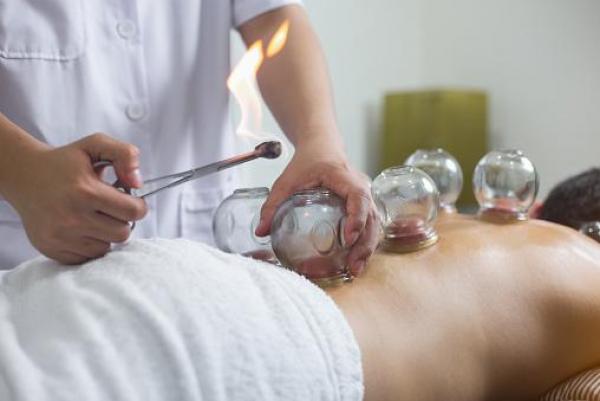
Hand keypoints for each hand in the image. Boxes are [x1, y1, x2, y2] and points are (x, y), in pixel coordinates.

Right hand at [5, 133, 146, 264]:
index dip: (138, 206)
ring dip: (106, 233)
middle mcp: (72, 217)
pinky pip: (88, 257)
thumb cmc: (65, 162)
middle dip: (122, 220)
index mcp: (86, 191)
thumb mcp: (95, 145)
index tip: (130, 201)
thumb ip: (125, 154)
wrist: (25, 176)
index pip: (132, 212)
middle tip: (111, 209)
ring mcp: (61, 236)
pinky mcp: (52, 249)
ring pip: (106, 247)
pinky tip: (82, 228)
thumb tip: (138, 183)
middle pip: (122, 233)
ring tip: (95, 216)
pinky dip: (91, 244)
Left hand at [255, 143, 378, 275]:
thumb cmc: (306, 162)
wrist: (321, 147)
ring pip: (375, 224)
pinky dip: (365, 243)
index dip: (357, 217)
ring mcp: (365, 195)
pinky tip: (355, 260)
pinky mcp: (364, 204)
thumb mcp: (286, 181)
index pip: (358, 196)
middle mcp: (360, 186)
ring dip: (367, 247)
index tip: (349, 237)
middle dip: (364, 243)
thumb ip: (272, 205)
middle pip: (372, 216)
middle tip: (353, 266)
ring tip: (354, 270)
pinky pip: (370, 225)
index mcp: (343, 176)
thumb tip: (261, 231)